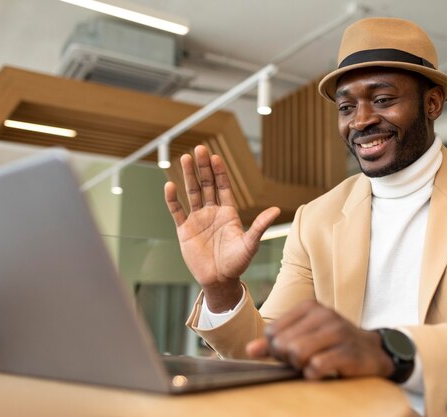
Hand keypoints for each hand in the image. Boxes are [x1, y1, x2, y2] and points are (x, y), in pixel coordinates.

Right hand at [164, 145, 279, 310]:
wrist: (220, 280)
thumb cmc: (237, 263)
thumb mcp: (250, 244)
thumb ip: (260, 226)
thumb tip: (276, 210)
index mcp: (228, 213)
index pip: (223, 186)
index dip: (219, 172)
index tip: (216, 157)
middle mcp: (212, 212)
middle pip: (206, 184)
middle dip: (203, 167)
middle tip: (199, 149)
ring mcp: (197, 220)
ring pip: (192, 192)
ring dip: (188, 175)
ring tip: (185, 158)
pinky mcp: (185, 230)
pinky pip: (177, 211)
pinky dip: (173, 199)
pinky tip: (170, 185)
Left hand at [246, 300, 394, 379]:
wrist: (372, 352)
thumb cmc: (332, 344)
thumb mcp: (304, 336)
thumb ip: (276, 343)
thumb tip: (250, 349)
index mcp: (310, 307)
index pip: (273, 331)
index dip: (274, 349)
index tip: (288, 354)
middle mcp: (324, 314)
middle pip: (283, 343)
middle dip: (287, 359)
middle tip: (301, 362)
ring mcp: (338, 331)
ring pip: (297, 352)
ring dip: (300, 366)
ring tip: (310, 365)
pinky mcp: (348, 352)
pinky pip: (316, 367)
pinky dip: (314, 374)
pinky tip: (323, 371)